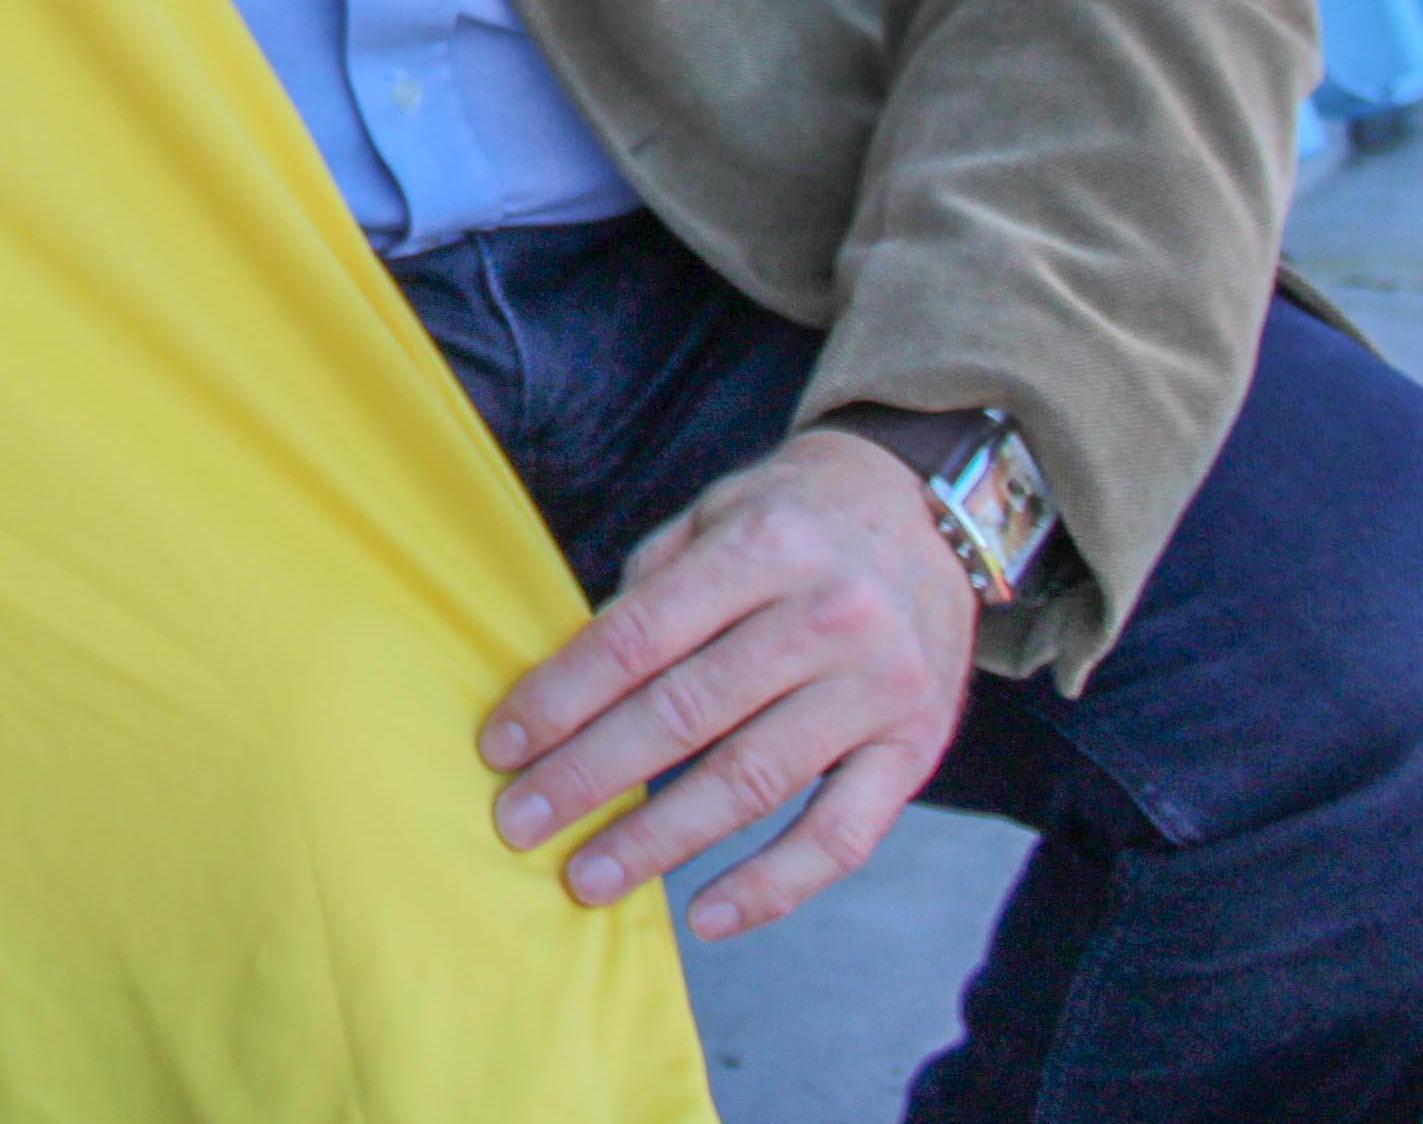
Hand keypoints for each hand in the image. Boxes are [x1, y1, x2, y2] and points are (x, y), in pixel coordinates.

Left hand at [479, 428, 976, 937]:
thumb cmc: (792, 518)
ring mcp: (879, 689)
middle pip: (684, 714)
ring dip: (660, 839)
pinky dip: (772, 885)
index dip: (561, 697)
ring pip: (752, 781)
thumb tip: (574, 684)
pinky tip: (704, 915)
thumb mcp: (717, 513)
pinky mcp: (916, 750)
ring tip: (587, 876)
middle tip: (518, 823)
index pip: (637, 638)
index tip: (500, 747)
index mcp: (762, 548)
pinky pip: (840, 836)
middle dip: (589, 776)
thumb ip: (652, 588)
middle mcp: (827, 616)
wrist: (922, 508)